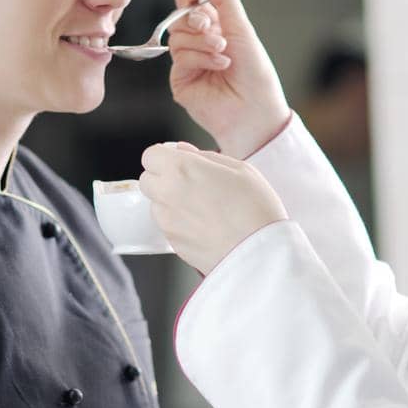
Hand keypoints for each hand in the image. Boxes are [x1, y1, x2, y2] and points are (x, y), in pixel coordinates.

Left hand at [140, 142, 287, 275]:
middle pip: (147, 180)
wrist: (261, 255)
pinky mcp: (173, 244)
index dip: (165, 157)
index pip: (150, 155)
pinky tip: (206, 226)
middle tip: (191, 184)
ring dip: (170, 203)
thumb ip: (205, 156)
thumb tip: (183, 152)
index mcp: (181, 169)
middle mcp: (167, 195)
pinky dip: (179, 224)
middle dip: (163, 179)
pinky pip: (168, 227)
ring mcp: (167, 222)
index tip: (179, 162)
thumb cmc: (256, 211)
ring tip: (204, 208)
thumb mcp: (240, 169)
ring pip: (156, 205)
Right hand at [167, 0, 290, 157]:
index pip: (190, 3)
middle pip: (180, 17)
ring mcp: (188, 63)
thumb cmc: (255, 74)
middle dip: (195, 19)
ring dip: (202, 41)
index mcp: (215, 28)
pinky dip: (200, 58)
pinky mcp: (181, 81)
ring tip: (223, 53)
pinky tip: (220, 66)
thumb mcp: (242, 29)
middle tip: (211, 28)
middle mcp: (199, 44)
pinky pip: (180, 57)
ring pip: (177, 37)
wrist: (256, 111)